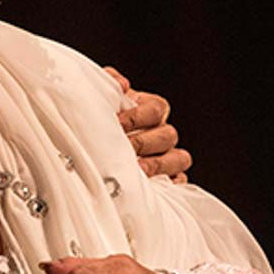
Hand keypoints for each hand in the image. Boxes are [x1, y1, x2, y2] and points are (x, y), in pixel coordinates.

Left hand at [104, 66, 191, 181]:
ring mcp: (168, 156)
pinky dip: (170, 186)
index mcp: (152, 109)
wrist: (93, 139)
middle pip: (168, 135)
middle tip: (125, 149)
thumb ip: (110, 84)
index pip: (156, 109)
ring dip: (158, 165)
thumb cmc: (100, 118)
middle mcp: (162, 132)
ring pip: (179, 158)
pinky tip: (151, 189)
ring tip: (137, 170)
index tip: (118, 123)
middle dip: (144, 142)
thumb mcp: (102, 98)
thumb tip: (122, 84)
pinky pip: (180, 183)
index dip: (138, 116)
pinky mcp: (169, 180)